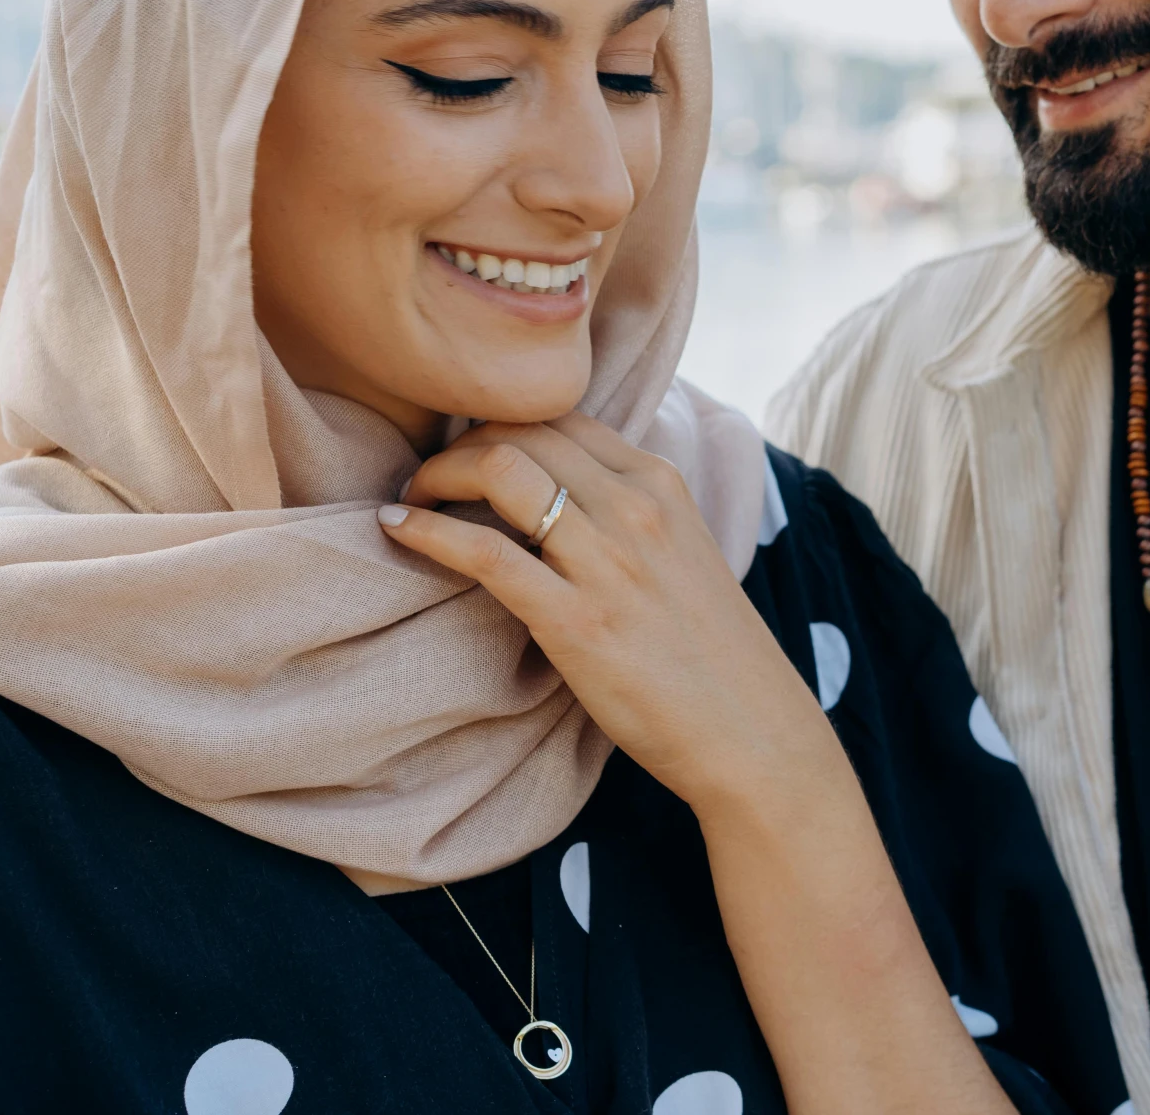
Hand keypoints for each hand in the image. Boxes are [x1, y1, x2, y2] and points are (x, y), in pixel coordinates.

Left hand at [377, 415, 843, 815]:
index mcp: (661, 484)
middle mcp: (635, 508)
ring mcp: (606, 561)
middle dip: (459, 443)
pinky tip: (398, 528)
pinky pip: (484, 552)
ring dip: (437, 474)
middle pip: (521, 432)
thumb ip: (629, 515)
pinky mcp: (575, 620)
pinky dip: (429, 532)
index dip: (499, 424)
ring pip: (500, 471)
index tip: (466, 452)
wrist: (751, 732)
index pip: (560, 418)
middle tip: (428, 477)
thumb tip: (559, 496)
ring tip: (412, 499)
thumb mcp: (683, 553)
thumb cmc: (712, 654)